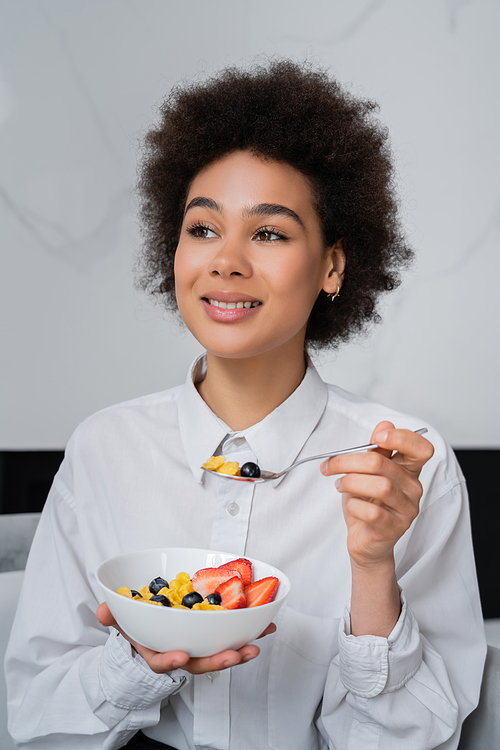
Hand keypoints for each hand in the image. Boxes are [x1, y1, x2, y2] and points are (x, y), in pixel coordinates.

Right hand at [96, 602, 275, 674]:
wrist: (152, 637)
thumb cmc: (140, 631)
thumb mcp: (122, 623)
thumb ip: (114, 616)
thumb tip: (103, 609)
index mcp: (157, 653)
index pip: (161, 661)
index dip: (171, 660)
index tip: (181, 655)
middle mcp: (181, 655)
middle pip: (199, 662)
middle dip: (218, 660)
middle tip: (234, 655)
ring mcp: (199, 649)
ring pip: (219, 653)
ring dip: (239, 650)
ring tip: (256, 644)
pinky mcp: (215, 639)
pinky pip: (232, 638)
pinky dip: (249, 633)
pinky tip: (265, 626)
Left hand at [321, 421, 433, 568]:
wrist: (365, 541)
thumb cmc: (367, 504)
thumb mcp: (367, 473)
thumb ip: (376, 450)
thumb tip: (384, 424)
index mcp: (409, 470)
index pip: (421, 449)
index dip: (402, 438)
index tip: (377, 437)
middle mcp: (413, 488)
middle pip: (382, 464)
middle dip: (348, 461)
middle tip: (330, 466)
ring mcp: (407, 509)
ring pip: (379, 486)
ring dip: (350, 483)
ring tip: (340, 485)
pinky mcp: (395, 528)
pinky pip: (372, 512)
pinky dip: (354, 505)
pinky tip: (351, 505)